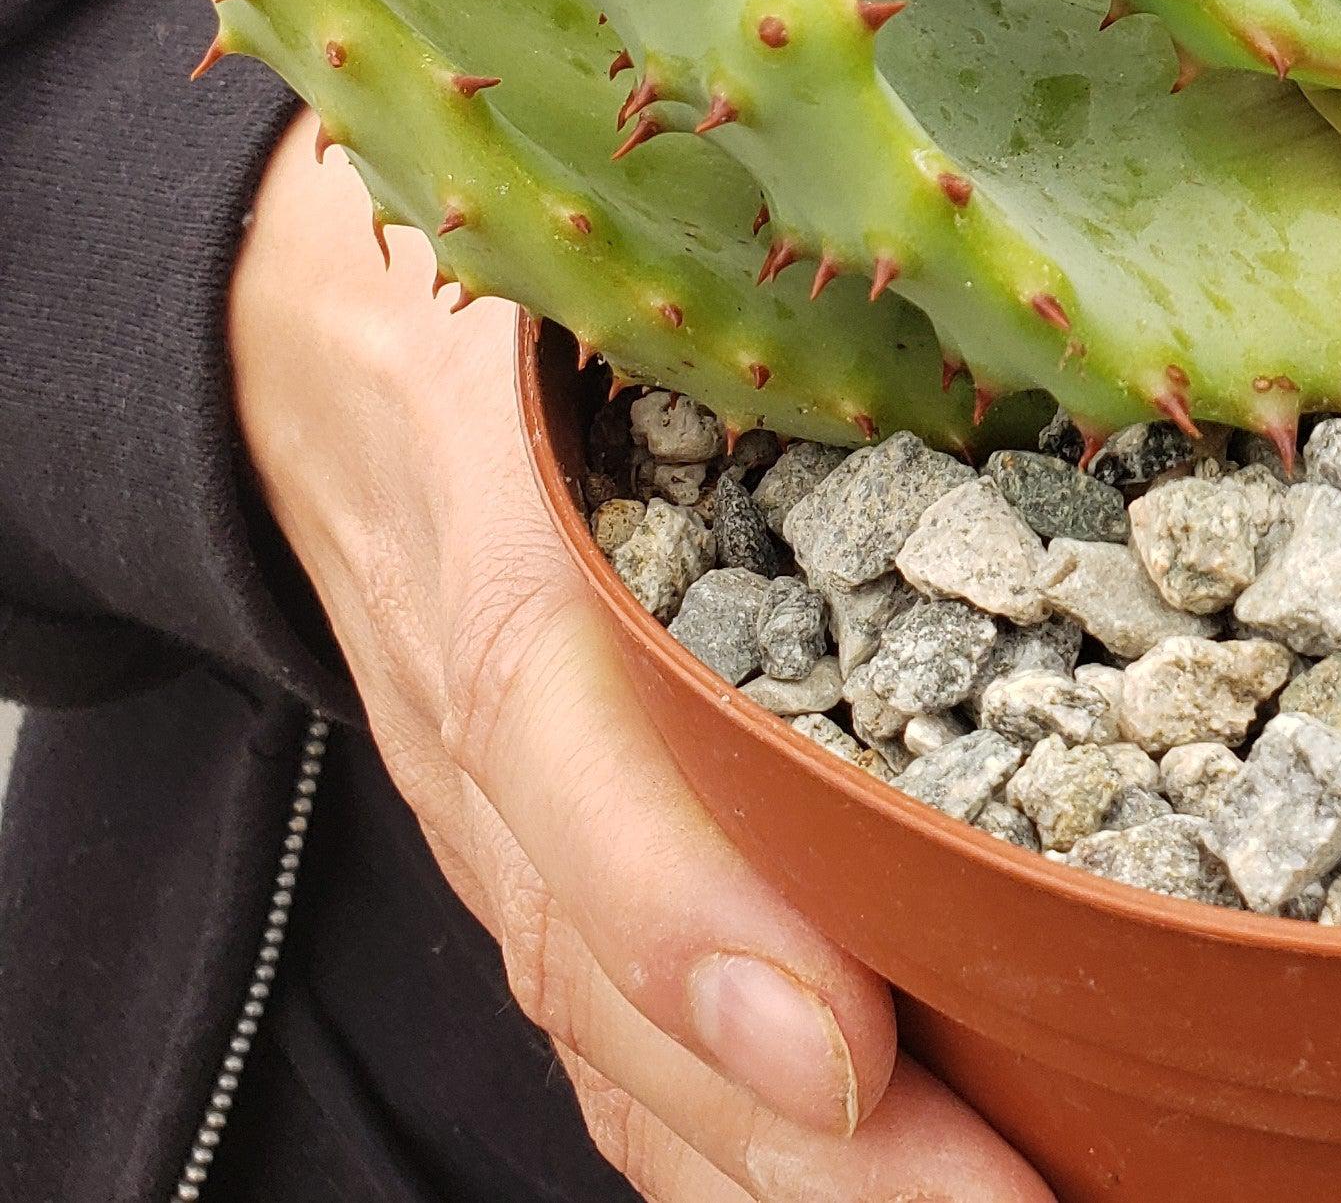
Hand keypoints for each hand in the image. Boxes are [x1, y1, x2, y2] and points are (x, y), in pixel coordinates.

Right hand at [231, 113, 1050, 1202]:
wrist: (316, 335)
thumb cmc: (518, 278)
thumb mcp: (595, 243)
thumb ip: (752, 281)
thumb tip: (1011, 280)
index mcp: (493, 520)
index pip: (558, 747)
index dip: (682, 918)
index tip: (837, 1051)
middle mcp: (490, 708)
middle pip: (616, 972)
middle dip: (816, 1144)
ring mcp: (509, 812)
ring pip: (627, 1052)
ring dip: (809, 1185)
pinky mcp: (551, 859)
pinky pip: (631, 1040)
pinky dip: (752, 1146)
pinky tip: (900, 1184)